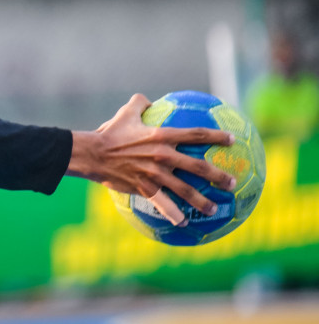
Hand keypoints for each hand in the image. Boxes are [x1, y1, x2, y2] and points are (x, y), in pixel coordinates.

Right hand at [69, 94, 237, 224]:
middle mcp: (163, 156)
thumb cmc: (108, 133)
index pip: (196, 135)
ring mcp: (155, 174)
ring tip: (214, 209)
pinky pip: (162, 204)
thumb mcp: (125, 114)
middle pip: (198, 167)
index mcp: (162, 136)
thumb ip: (140, 104)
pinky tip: (182, 223)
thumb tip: (148, 100)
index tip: (233, 141)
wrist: (92, 154)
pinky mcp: (144, 188)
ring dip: (202, 201)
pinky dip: (173, 215)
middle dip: (218, 175)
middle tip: (232, 182)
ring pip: (185, 190)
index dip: (217, 137)